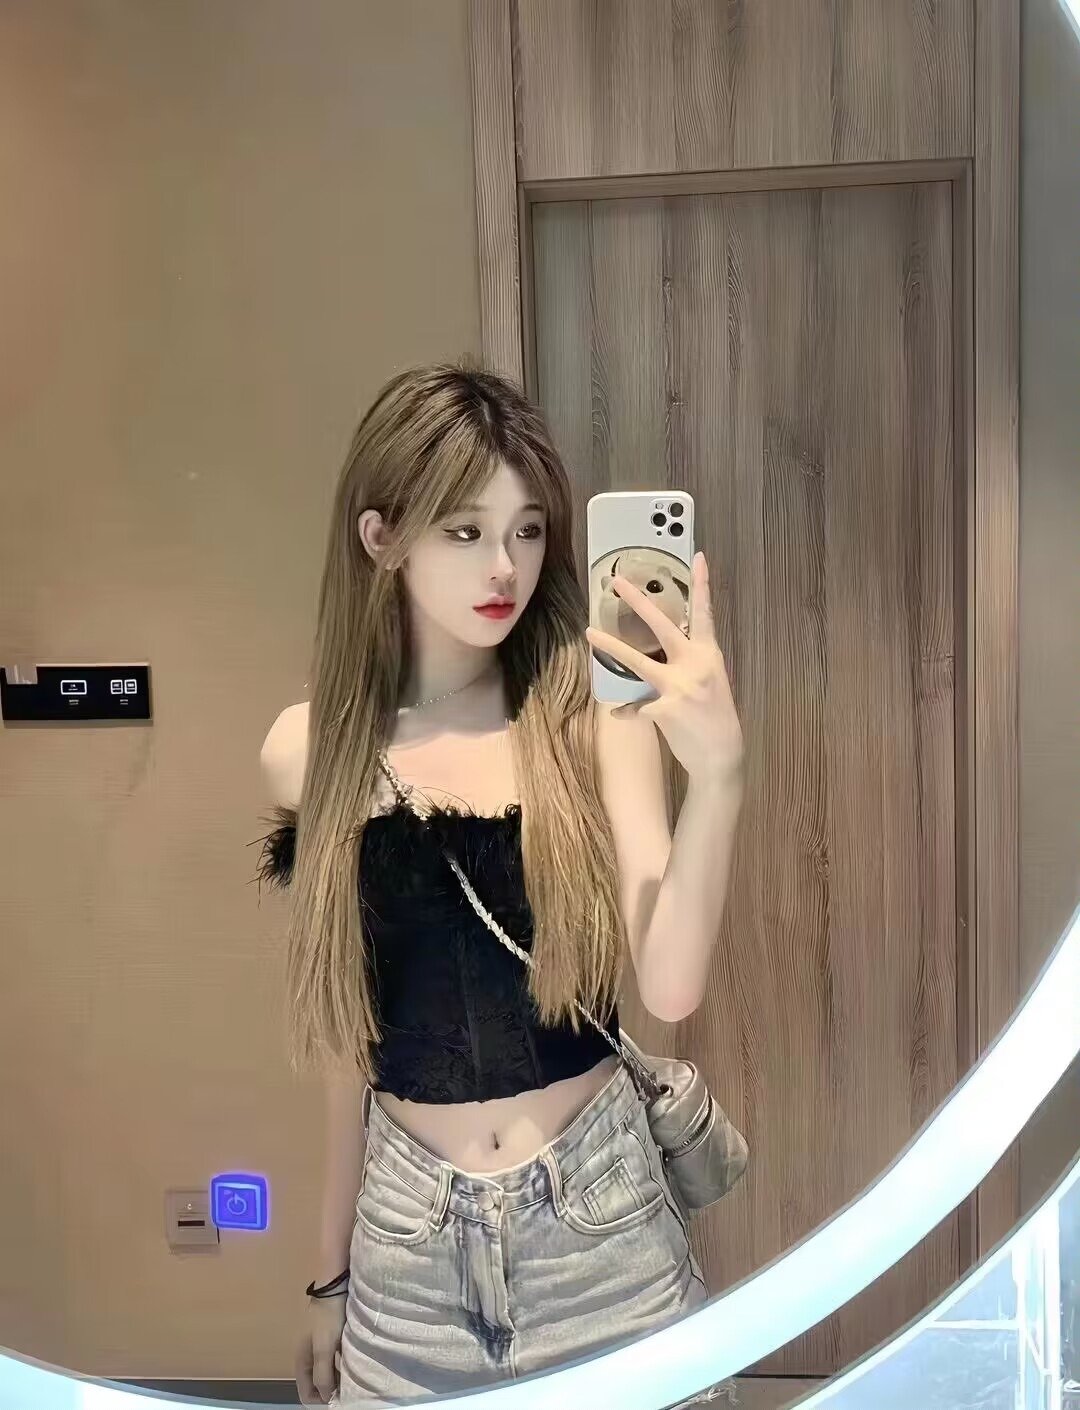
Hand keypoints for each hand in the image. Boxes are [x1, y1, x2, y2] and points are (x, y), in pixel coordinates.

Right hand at [296, 1293, 346, 1406]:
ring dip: (337, 1378)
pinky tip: (354, 1363)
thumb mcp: (324, 1348)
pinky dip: (341, 1366)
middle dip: (330, 1391)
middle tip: (350, 1391)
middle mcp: (308, 1357)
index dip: (320, 1400)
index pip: (306, 1394)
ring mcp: (318, 1347)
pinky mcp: (329, 1338)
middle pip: (316, 1384)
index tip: (338, 1399)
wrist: (333, 1287)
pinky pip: (334, 1360)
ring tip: (354, 1379)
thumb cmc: (327, 1318)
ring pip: (326, 1372)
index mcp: (301, 1361)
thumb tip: (326, 1397)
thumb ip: (322, 1374)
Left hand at [586, 552, 742, 782]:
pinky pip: (636, 706)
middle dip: (639, 602)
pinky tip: (623, 715)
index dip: (702, 585)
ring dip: (612, 647)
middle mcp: (695, 665)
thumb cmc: (715, 719)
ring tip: (590, 633)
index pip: (705, 614)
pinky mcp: (665, 709)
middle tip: (617, 583)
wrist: (721, 756)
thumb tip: (661, 655)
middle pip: (663, 626)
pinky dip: (628, 711)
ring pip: (638, 661)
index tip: (698, 557)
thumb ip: (687, 665)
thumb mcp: (709, 683)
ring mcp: (679, 687)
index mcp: (709, 655)